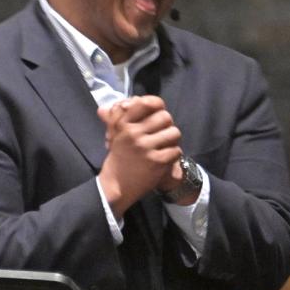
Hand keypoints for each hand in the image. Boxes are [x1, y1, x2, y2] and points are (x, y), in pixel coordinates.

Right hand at [98, 95, 182, 214]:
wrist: (116, 186)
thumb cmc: (119, 157)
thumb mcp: (113, 134)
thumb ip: (115, 117)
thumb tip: (116, 103)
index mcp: (123, 124)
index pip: (147, 102)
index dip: (157, 105)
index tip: (157, 112)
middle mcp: (133, 133)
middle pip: (165, 117)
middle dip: (166, 125)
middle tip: (161, 134)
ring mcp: (145, 148)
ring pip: (174, 133)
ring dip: (172, 141)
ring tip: (164, 146)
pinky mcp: (157, 161)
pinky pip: (176, 150)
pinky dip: (173, 155)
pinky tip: (164, 159)